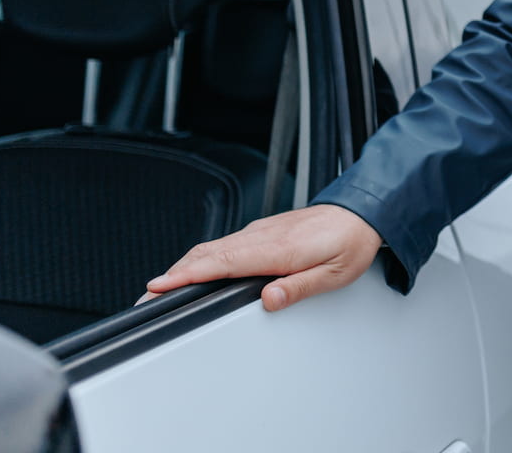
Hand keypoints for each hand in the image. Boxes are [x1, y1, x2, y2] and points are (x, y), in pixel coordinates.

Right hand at [139, 203, 382, 311]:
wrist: (364, 212)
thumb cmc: (352, 243)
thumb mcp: (335, 274)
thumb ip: (300, 287)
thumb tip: (269, 299)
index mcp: (280, 249)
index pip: (224, 262)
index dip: (188, 275)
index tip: (160, 285)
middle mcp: (265, 236)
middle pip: (210, 254)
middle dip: (174, 273)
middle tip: (147, 295)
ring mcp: (262, 230)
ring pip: (215, 246)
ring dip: (186, 264)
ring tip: (161, 285)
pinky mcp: (264, 230)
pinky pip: (226, 243)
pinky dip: (204, 256)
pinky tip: (196, 267)